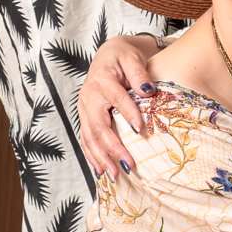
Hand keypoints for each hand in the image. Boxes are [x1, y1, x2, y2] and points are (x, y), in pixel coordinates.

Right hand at [78, 31, 160, 175]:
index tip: (140, 129)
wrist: (108, 56)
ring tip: (114, 175)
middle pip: (99, 126)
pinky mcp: (85, 117)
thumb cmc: (124, 57)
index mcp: (102, 79)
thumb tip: (148, 91)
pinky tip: (101, 171)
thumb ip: (139, 73)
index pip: (116, 99)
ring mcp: (84, 109)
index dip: (127, 113)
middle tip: (128, 165)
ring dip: (101, 158)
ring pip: (90, 137)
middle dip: (113, 148)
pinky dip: (93, 156)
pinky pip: (86, 139)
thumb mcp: (133, 58)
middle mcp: (89, 96)